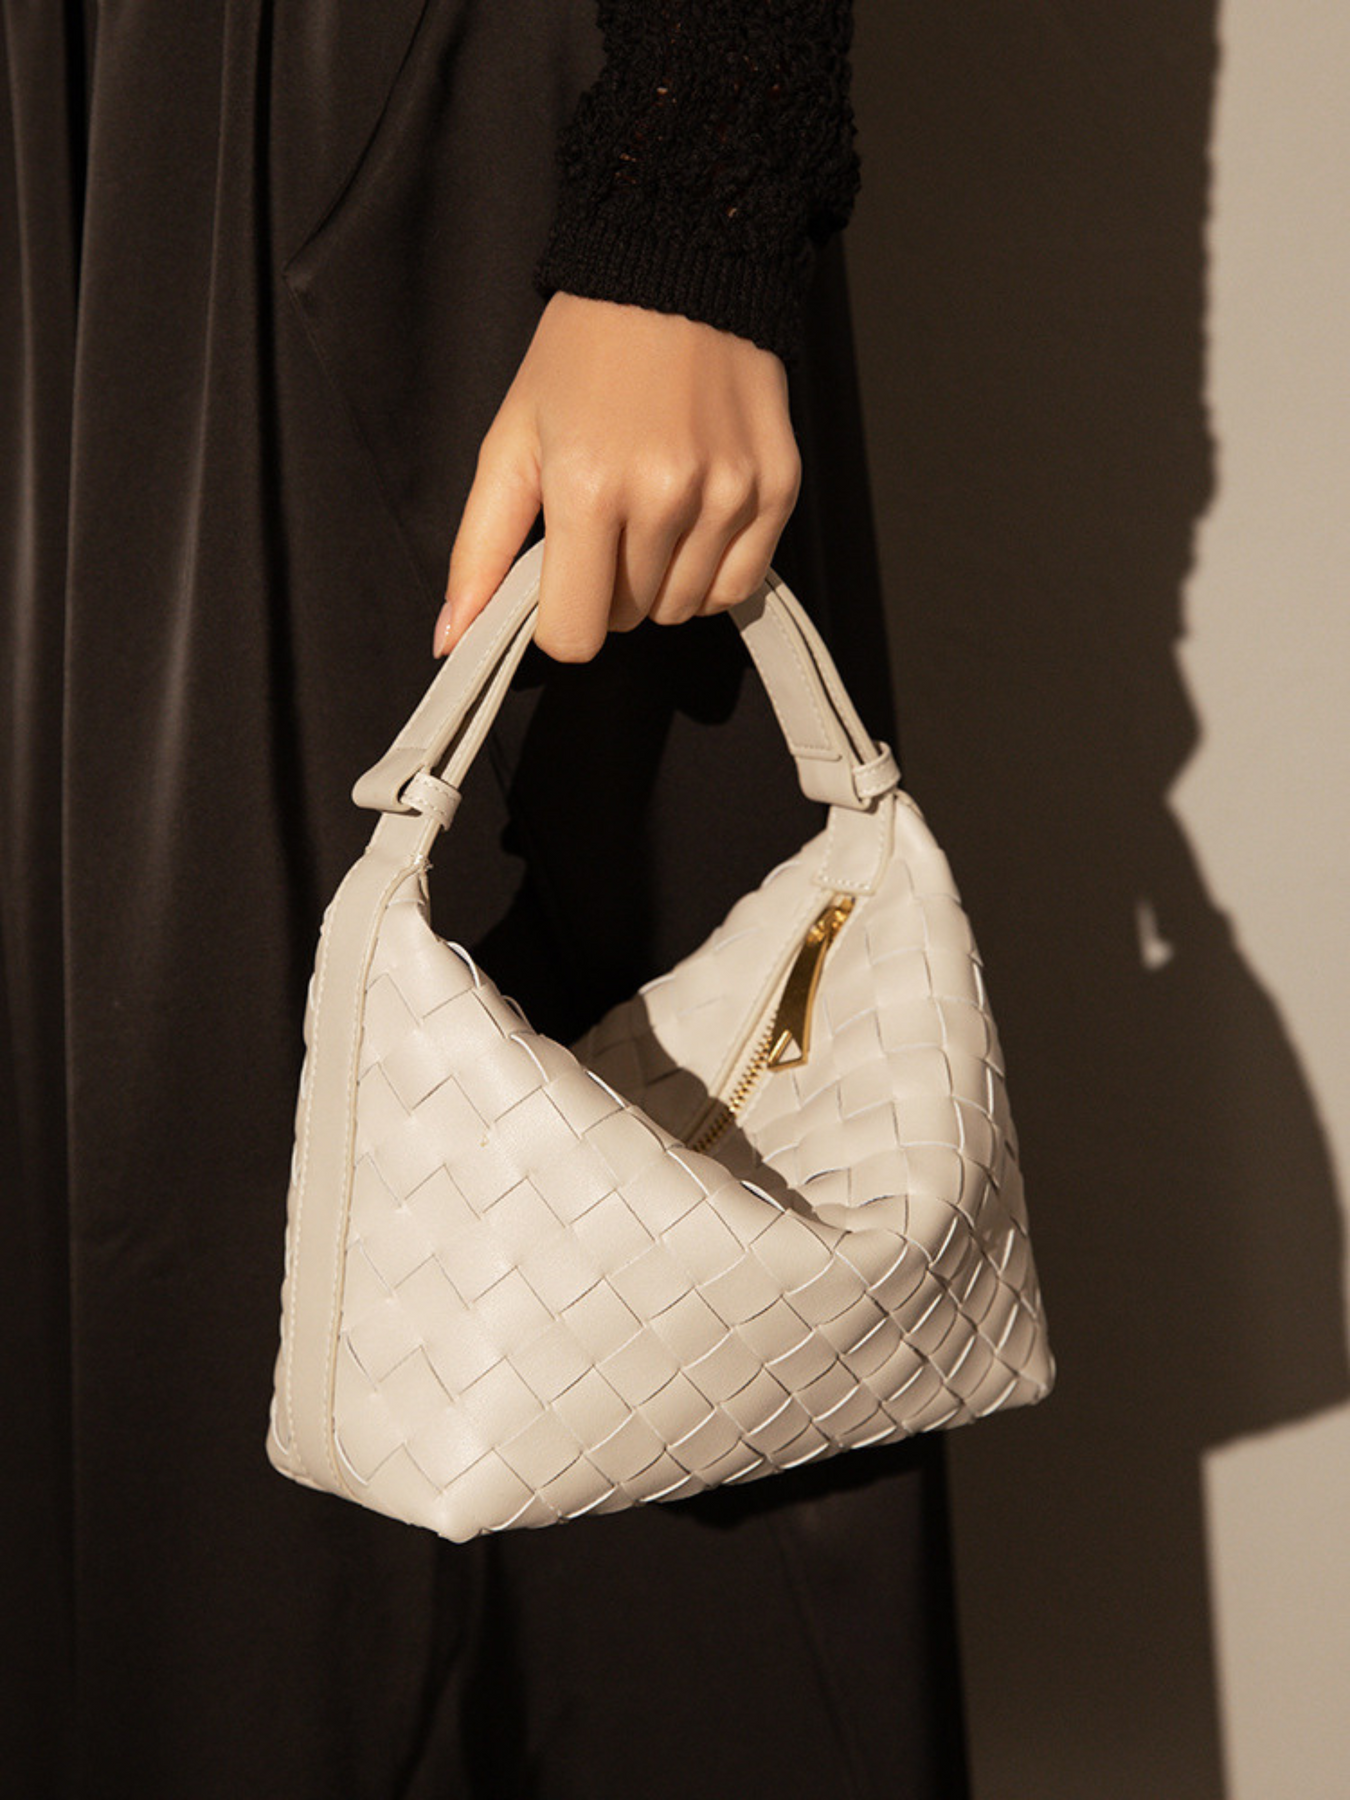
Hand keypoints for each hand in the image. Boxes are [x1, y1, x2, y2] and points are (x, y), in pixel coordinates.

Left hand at [433, 292, 800, 659]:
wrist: (676, 268)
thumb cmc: (582, 355)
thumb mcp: (511, 442)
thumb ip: (478, 550)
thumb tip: (449, 641)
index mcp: (587, 488)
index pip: (575, 635)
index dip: (559, 620)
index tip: (559, 578)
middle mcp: (664, 497)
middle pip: (628, 621)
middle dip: (607, 589)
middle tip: (604, 521)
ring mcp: (728, 494)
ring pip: (682, 608)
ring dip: (659, 581)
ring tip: (650, 509)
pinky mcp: (776, 487)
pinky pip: (738, 585)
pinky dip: (710, 573)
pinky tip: (693, 522)